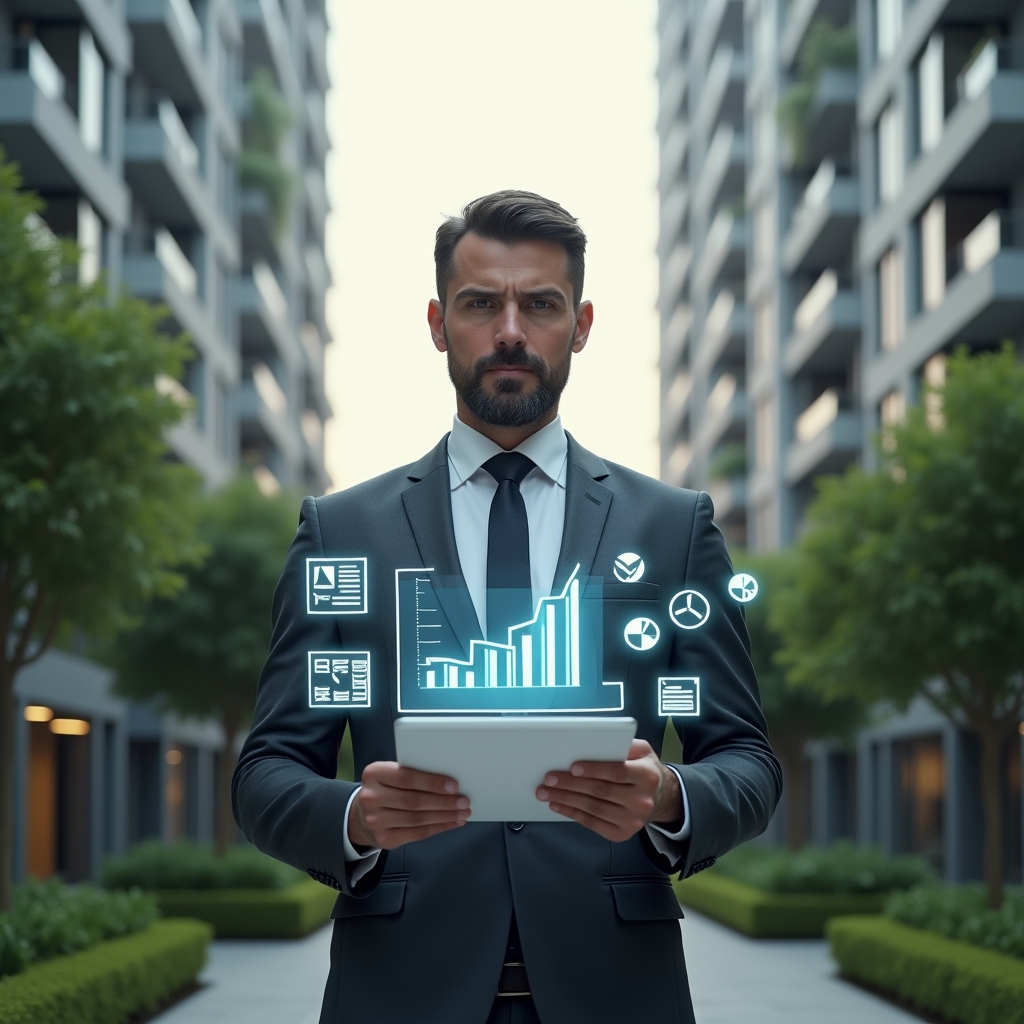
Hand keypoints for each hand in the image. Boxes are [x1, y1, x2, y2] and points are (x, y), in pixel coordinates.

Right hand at [348, 762, 469, 850]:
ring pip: (418, 819)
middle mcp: (371, 797)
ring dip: (445, 816)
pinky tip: (452, 822)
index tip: (453, 785)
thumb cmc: (385, 789)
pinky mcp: (384, 839)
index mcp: (374, 774)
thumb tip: (448, 780)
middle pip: (414, 800)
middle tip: (464, 800)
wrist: (361, 815)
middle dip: (443, 801)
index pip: (406, 777)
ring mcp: (376, 821)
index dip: (431, 782)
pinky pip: (417, 834)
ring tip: (462, 812)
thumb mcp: (390, 774)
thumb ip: (412, 773)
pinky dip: (439, 827)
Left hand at [535, 739, 681, 841]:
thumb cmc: (645, 770)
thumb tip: (597, 742)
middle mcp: (642, 801)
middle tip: (549, 778)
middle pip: (600, 791)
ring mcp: (632, 820)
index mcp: (647, 776)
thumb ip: (624, 745)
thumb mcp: (643, 751)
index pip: (617, 772)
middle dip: (570, 784)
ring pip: (593, 808)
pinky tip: (558, 805)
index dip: (594, 770)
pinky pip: (592, 823)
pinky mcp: (622, 834)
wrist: (661, 799)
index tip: (573, 767)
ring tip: (546, 792)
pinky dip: (572, 814)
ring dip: (565, 800)